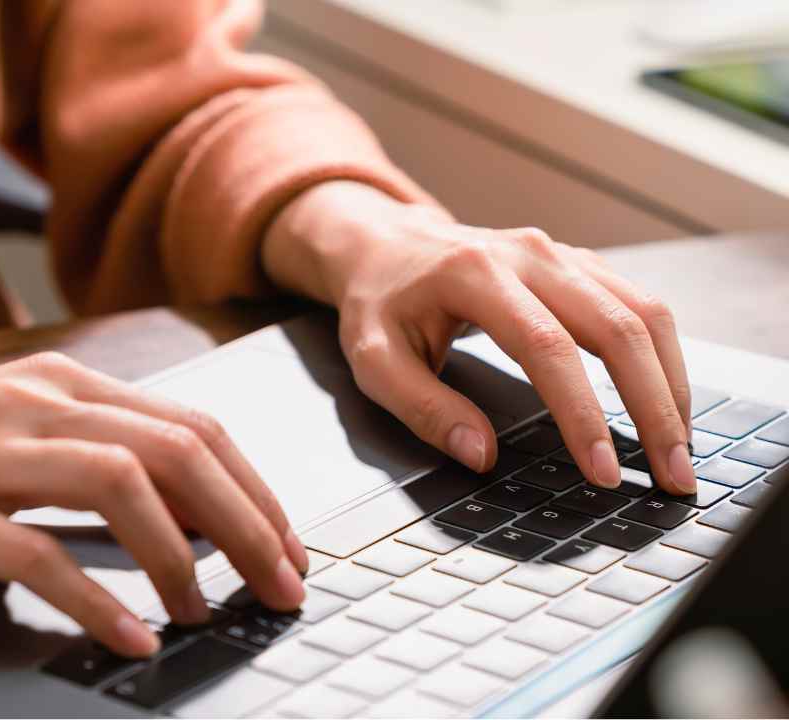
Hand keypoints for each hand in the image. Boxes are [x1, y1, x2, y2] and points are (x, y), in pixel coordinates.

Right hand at [0, 352, 307, 656]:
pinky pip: (34, 552)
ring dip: (183, 557)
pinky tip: (129, 636)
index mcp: (57, 383)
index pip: (192, 427)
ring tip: (208, 612)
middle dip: (249, 525)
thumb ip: (83, 451)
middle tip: (283, 586)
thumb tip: (178, 506)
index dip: (256, 492)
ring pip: (122, 486)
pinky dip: (96, 598)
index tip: (288, 548)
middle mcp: (30, 402)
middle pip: (178, 451)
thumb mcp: (2, 431)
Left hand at [263, 180, 696, 494]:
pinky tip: (666, 402)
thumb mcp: (373, 361)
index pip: (546, 347)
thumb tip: (480, 454)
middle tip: (670, 475)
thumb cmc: (377, 304)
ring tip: (679, 449)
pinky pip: (639, 305)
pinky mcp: (578, 265)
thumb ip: (423, 408)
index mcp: (474, 274)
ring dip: (671, 384)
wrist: (382, 244)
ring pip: (643, 313)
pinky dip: (662, 358)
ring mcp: (560, 255)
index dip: (582, 413)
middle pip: (616, 327)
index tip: (602, 471)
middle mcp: (528, 255)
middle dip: (653, 407)